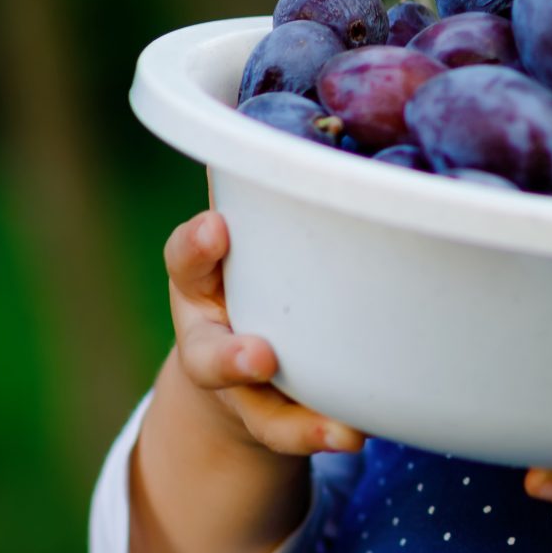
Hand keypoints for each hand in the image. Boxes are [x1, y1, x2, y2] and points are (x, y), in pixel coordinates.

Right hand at [163, 208, 370, 456]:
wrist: (233, 376)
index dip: (197, 247)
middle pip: (206, 351)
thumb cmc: (260, 274)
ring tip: (336, 433)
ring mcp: (238, 391)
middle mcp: (210, 337)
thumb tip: (364, 118)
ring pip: (251, 408)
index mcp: (202, 281)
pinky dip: (323, 434)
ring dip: (288, 418)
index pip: (187, 260)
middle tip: (260, 355)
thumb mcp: (257, 238)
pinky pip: (294, 434)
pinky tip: (354, 433)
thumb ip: (287, 193)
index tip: (217, 226)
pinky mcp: (269, 424)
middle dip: (230, 353)